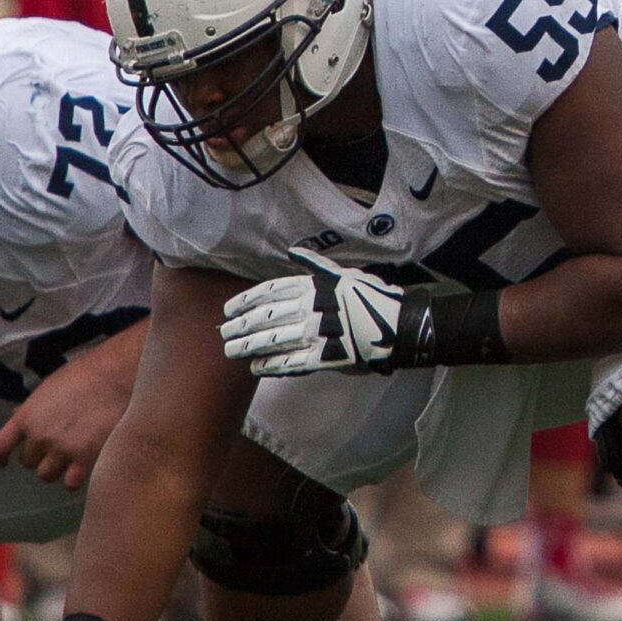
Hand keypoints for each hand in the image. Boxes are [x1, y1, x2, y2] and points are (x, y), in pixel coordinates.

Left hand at [0, 333, 136, 488]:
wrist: (116, 377)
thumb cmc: (85, 374)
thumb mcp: (50, 386)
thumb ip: (33, 407)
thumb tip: (18, 415)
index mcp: (27, 416)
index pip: (1, 445)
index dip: (0, 457)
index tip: (2, 463)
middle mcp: (39, 437)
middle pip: (27, 462)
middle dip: (38, 456)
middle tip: (54, 447)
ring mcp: (61, 451)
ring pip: (46, 475)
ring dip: (55, 468)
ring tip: (69, 459)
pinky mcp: (84, 461)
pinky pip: (70, 483)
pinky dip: (75, 478)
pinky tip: (83, 468)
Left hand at [219, 248, 405, 376]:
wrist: (398, 325)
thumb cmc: (370, 297)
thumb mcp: (343, 273)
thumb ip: (315, 265)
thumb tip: (293, 251)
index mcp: (313, 286)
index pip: (270, 292)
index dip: (246, 301)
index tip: (229, 309)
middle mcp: (311, 308)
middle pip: (266, 317)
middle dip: (241, 326)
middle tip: (223, 333)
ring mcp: (317, 334)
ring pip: (273, 341)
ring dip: (249, 347)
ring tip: (232, 351)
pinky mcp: (326, 358)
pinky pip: (292, 363)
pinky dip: (271, 366)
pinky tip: (257, 368)